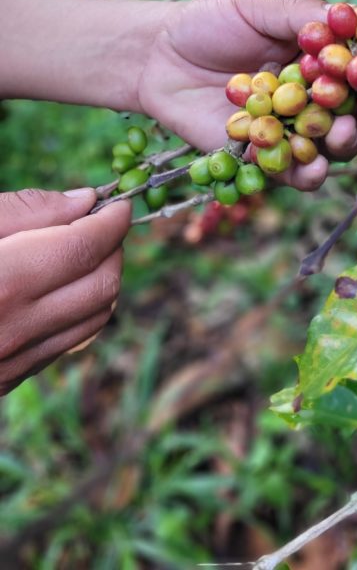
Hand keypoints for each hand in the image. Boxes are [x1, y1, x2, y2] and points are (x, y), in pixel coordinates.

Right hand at [0, 188, 130, 396]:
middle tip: (103, 225)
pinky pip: (67, 342)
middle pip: (102, 285)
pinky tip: (61, 289)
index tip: (119, 204)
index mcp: (4, 283)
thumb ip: (25, 211)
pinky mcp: (6, 380)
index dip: (111, 221)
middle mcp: (14, 330)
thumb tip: (84, 202)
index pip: (85, 248)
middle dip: (114, 248)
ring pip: (95, 319)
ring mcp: (10, 363)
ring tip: (86, 254)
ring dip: (104, 280)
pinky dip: (80, 310)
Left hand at [136, 0, 356, 188]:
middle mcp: (318, 97)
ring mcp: (295, 129)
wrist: (157, 58)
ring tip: (341, 134)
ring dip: (346, 143)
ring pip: (336, 146)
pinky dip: (305, 171)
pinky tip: (307, 165)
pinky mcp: (267, 158)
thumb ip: (304, 15)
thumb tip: (355, 21)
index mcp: (325, 58)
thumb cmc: (211, 24)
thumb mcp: (259, 7)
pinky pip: (295, 172)